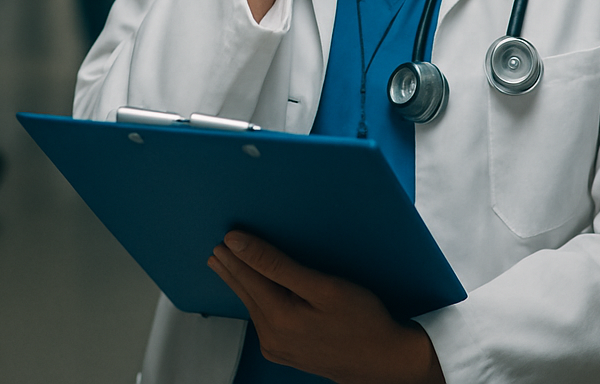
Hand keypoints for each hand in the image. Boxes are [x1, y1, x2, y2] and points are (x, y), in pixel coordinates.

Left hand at [209, 231, 444, 383]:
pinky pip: (263, 320)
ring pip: (253, 307)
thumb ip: (277, 264)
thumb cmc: (362, 321)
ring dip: (241, 284)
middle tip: (216, 251)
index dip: (236, 255)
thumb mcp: (323, 286)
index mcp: (279, 318)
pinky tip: (255, 293)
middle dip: (231, 269)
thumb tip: (240, 244)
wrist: (384, 362)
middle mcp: (272, 336)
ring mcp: (278, 348)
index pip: (248, 277)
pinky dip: (255, 301)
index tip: (223, 237)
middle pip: (246, 293)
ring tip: (228, 266)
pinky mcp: (286, 352)